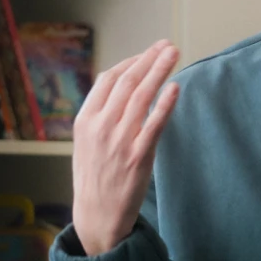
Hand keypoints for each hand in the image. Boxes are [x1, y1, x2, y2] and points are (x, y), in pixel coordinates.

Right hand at [71, 41, 181, 255]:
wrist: (97, 215)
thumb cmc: (95, 178)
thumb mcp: (86, 142)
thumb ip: (100, 115)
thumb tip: (121, 88)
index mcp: (85, 120)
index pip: (109, 79)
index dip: (131, 62)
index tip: (147, 54)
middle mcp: (100, 127)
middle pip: (128, 81)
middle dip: (149, 59)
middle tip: (167, 45)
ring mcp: (119, 141)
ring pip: (141, 96)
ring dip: (159, 70)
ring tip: (174, 54)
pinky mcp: (138, 157)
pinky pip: (154, 124)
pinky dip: (165, 103)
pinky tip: (175, 87)